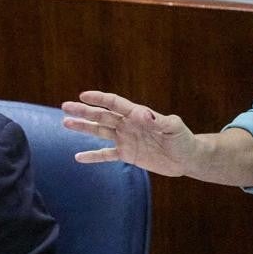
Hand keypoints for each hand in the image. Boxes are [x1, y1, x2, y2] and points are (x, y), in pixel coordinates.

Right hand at [63, 90, 196, 176]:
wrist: (187, 158)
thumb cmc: (183, 139)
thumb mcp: (174, 128)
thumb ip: (160, 121)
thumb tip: (143, 114)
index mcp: (138, 115)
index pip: (115, 104)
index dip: (100, 99)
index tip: (84, 95)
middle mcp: (128, 125)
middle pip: (102, 116)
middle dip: (84, 111)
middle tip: (65, 106)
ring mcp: (126, 139)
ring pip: (100, 132)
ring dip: (84, 127)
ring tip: (66, 123)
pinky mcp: (127, 155)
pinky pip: (106, 155)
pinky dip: (93, 156)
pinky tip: (78, 157)